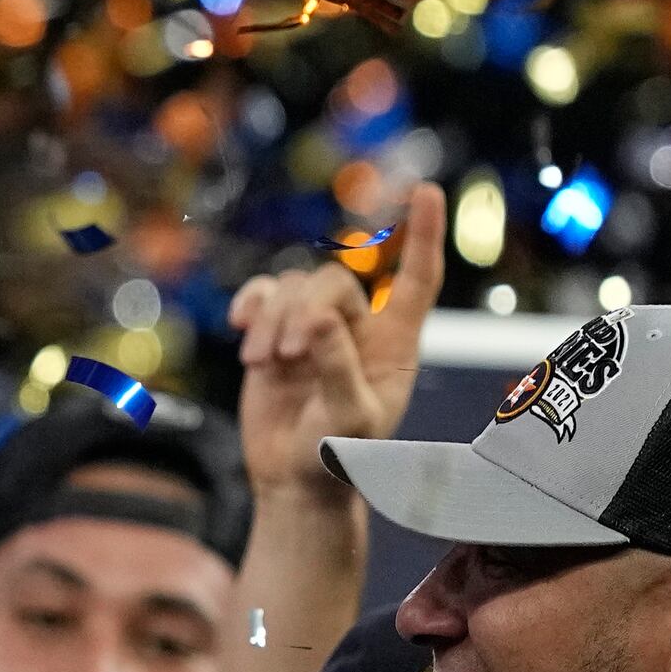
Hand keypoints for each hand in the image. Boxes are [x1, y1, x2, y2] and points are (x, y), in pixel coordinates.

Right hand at [228, 183, 443, 492]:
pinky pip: (264, 294)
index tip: (428, 192)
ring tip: (262, 364)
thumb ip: (338, 366)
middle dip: (303, 312)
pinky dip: (251, 305)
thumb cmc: (335, 458)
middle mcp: (359, 328)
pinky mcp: (276, 335)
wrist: (293, 480)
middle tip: (285, 359)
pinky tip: (241, 326)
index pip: (417, 279)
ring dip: (272, 320)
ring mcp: (315, 329)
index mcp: (395, 345)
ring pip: (294, 287)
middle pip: (334, 281)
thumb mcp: (348, 419)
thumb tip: (316, 318)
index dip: (424, 236)